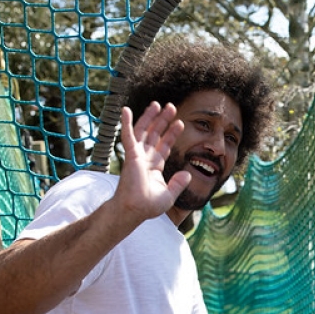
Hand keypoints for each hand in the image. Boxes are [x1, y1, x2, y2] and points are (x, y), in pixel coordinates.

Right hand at [115, 102, 192, 222]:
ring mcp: (137, 155)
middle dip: (163, 121)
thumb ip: (179, 184)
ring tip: (158, 104)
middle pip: (155, 135)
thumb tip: (188, 174)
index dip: (172, 134)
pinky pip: (127, 135)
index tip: (180, 123)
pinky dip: (127, 122)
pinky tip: (126, 110)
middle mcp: (144, 159)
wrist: (135, 209)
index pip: (164, 146)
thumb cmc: (148, 206)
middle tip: (171, 107)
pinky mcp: (130, 154)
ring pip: (143, 131)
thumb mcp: (169, 195)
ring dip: (150, 117)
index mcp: (153, 167)